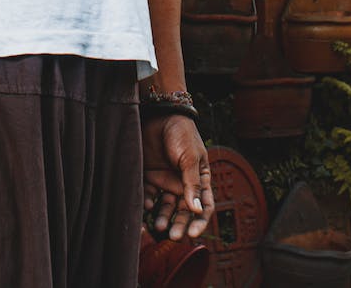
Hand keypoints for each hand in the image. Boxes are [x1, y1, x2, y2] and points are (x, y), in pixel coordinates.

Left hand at [141, 113, 211, 240]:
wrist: (159, 115)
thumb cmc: (181, 134)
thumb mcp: (191, 158)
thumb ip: (193, 183)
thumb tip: (197, 211)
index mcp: (199, 179)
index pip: (203, 206)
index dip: (200, 221)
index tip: (193, 234)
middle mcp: (183, 184)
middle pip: (184, 211)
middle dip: (180, 225)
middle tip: (173, 236)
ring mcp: (166, 181)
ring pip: (166, 207)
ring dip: (163, 218)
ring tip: (157, 226)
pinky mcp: (149, 177)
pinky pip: (149, 196)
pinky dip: (148, 203)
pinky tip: (147, 205)